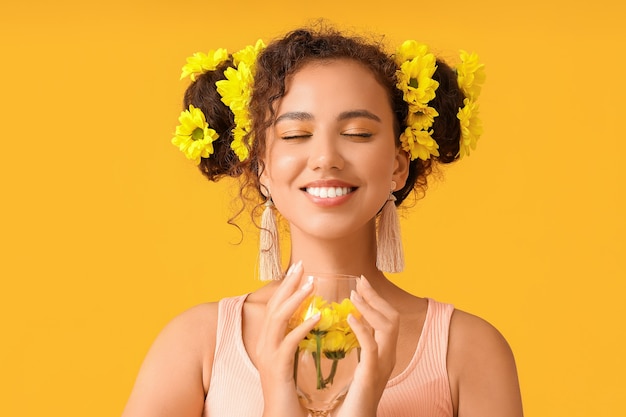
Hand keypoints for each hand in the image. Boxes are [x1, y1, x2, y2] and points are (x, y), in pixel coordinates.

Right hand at [255, 261, 319, 416]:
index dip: (285, 287)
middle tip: (302, 265)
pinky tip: (317, 316)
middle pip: (273, 306)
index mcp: (267, 341)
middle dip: (287, 284)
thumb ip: (294, 339)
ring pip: (278, 319)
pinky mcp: (277, 368)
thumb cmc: (288, 391)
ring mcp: (267, 356)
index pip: (274, 306)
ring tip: (311, 284)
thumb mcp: (289, 359)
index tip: (298, 269)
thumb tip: (307, 319)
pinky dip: (303, 327)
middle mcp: (263, 344)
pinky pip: (289, 342)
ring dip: (295, 299)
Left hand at [335, 276, 399, 416]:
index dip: (376, 300)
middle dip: (376, 297)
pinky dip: (363, 329)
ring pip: (388, 327)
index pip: (388, 320)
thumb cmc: (348, 402)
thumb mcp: (355, 369)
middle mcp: (388, 358)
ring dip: (370, 307)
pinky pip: (372, 347)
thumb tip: (345, 326)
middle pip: (393, 318)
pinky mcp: (371, 375)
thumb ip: (355, 349)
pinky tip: (349, 318)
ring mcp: (382, 366)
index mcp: (384, 355)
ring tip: (353, 295)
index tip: (361, 284)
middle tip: (359, 282)